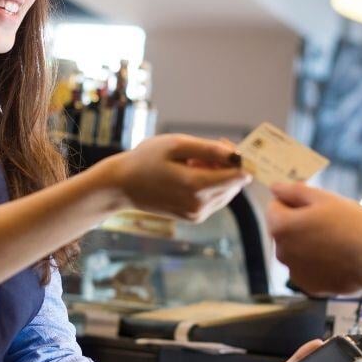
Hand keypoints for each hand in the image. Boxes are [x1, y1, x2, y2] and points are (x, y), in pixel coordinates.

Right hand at [100, 134, 249, 221]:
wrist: (122, 186)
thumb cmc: (146, 159)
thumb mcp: (176, 145)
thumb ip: (209, 149)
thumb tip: (237, 154)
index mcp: (196, 186)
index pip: (239, 176)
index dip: (239, 158)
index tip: (224, 143)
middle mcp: (199, 206)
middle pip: (235, 185)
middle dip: (228, 166)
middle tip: (205, 149)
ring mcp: (197, 214)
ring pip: (227, 192)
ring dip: (219, 175)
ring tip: (194, 161)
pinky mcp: (193, 218)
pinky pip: (215, 199)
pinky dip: (210, 185)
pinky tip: (190, 173)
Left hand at [264, 182, 361, 295]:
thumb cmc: (351, 225)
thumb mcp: (325, 199)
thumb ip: (295, 191)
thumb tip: (274, 188)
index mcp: (281, 227)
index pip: (275, 207)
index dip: (293, 201)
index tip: (314, 205)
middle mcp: (281, 252)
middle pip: (284, 230)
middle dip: (299, 223)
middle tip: (328, 222)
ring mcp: (294, 272)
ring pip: (295, 250)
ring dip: (307, 243)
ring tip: (335, 241)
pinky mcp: (308, 286)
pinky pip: (307, 268)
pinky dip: (316, 263)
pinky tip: (336, 259)